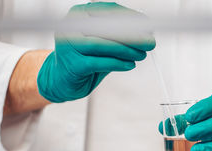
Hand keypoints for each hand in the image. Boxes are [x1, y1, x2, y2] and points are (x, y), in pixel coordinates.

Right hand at [37, 2, 155, 102]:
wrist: (61, 78)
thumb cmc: (84, 57)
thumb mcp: (100, 40)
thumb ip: (118, 34)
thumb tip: (146, 31)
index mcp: (79, 14)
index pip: (109, 10)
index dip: (131, 18)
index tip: (148, 26)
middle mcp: (71, 26)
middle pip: (107, 27)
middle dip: (133, 35)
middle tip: (150, 42)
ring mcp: (70, 45)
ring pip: (104, 45)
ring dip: (128, 51)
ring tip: (142, 55)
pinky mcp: (74, 65)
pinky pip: (101, 63)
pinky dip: (119, 64)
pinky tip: (130, 65)